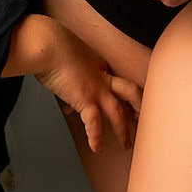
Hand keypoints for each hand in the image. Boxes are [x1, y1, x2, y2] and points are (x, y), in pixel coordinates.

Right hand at [10, 15, 142, 153]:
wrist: (47, 44)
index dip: (118, 95)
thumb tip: (69, 108)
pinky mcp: (85, 98)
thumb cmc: (52, 46)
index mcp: (99, 65)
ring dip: (124, 130)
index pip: (114, 82)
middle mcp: (102, 76)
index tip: (122, 106)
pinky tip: (96, 148)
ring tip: (126, 144)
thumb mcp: (66, 63)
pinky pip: (94, 122)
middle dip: (140, 106)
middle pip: (131, 91)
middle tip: (144, 120)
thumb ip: (70, 86)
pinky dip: (95, 137)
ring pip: (119, 112)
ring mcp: (96, 88)